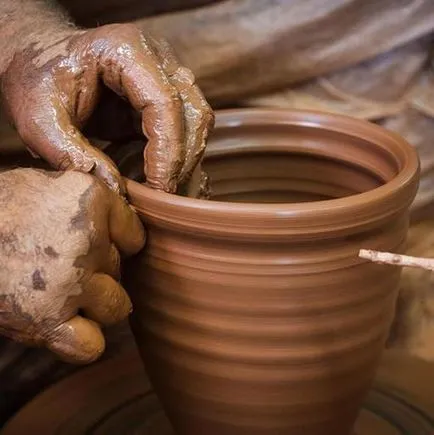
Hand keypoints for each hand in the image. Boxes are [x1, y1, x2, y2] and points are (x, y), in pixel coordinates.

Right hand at [0, 168, 144, 363]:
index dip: (116, 242)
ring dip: (95, 305)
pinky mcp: (48, 319)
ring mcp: (72, 281)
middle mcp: (87, 237)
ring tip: (60, 292)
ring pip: (116, 306)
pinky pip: (91, 345)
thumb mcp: (45, 183)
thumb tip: (123, 223)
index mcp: (90, 195)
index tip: (92, 242)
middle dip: (98, 271)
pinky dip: (83, 340)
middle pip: (121, 270)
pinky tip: (64, 325)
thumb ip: (88, 198)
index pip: (135, 235)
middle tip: (59, 263)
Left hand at [1, 23, 213, 194]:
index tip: (159, 189)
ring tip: (159, 189)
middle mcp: (157, 58)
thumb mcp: (39, 120)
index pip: (165, 103)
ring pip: (197, 122)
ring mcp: (166, 76)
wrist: (43, 64)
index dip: (167, 152)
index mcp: (127, 50)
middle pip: (194, 113)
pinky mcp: (165, 96)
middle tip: (163, 196)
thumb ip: (72, 154)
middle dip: (182, 161)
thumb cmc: (39, 82)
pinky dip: (176, 158)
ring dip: (184, 161)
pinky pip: (186, 130)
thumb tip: (116, 190)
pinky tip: (157, 178)